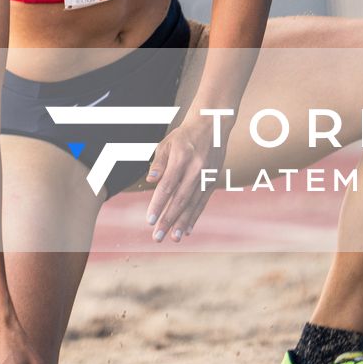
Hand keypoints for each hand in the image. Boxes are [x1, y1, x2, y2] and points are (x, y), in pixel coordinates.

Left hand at [144, 114, 226, 242]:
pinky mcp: (213, 180)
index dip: (158, 204)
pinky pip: (203, 202)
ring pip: (193, 204)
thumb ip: (158, 163)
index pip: (167, 186)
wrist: (212, 125)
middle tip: (158, 237)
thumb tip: (150, 180)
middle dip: (168, 219)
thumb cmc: (184, 136)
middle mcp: (196, 169)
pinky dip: (195, 216)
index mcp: (182, 158)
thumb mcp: (166, 143)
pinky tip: (188, 229)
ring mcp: (207, 176)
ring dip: (183, 222)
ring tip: (174, 238)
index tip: (149, 221)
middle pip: (180, 199)